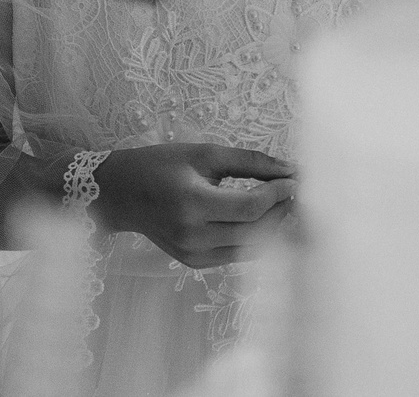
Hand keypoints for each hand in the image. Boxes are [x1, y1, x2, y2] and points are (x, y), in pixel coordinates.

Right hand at [93, 144, 293, 268]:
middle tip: (294, 190)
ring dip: (272, 227)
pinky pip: (236, 255)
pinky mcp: (194, 264)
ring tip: (282, 205)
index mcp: (192, 203)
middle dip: (281, 210)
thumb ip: (250, 162)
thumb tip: (290, 169)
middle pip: (255, 230)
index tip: (296, 179)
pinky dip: (253, 239)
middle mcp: (193, 235)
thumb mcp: (204, 154)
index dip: (279, 194)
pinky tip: (260, 220)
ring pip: (250, 248)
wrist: (122, 194)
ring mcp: (193, 255)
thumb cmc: (162, 165)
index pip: (250, 207)